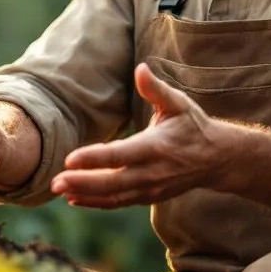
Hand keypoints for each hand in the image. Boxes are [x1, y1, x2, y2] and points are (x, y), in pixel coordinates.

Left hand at [51, 63, 230, 208]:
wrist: (217, 159)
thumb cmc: (193, 126)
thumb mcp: (178, 103)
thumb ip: (156, 89)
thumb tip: (140, 68)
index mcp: (156, 147)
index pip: (120, 155)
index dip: (94, 158)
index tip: (69, 159)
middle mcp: (153, 172)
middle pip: (113, 182)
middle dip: (82, 183)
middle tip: (54, 182)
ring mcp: (151, 188)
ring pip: (113, 196)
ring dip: (85, 194)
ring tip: (58, 190)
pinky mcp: (148, 196)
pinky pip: (119, 203)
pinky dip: (96, 203)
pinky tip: (74, 198)